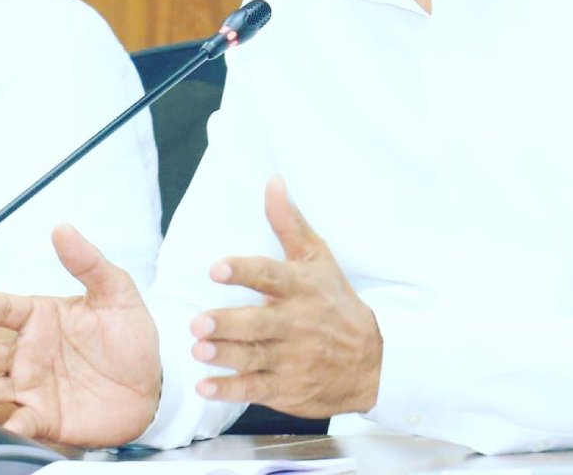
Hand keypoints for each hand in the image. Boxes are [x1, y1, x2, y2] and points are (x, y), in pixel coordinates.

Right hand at [0, 224, 160, 447]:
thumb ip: (89, 264)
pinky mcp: (44, 417)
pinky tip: (8, 426)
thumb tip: (63, 230)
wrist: (152, 387)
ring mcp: (33, 386)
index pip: (7, 309)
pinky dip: (12, 426)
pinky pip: (23, 421)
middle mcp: (29, 352)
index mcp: (41, 318)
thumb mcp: (117, 295)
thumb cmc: (129, 339)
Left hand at [192, 176, 381, 417]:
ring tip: (199, 350)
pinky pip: (255, 388)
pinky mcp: (287, 388)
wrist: (373, 362)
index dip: (244, 272)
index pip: (271, 276)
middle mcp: (298, 324)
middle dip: (229, 323)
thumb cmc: (337, 304)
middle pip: (260, 323)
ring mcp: (293, 359)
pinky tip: (205, 387)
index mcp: (303, 288)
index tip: (217, 268)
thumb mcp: (319, 259)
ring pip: (254, 356)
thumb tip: (272, 183)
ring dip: (225, 354)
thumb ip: (289, 224)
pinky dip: (230, 390)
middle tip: (199, 321)